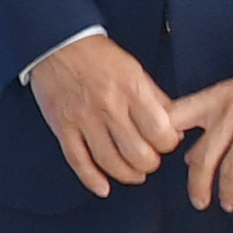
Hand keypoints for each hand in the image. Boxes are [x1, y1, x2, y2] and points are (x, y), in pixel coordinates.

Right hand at [28, 32, 181, 196]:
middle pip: (137, 153)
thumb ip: (157, 100)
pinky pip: (77, 160)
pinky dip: (91, 178)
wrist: (58, 44)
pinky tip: (103, 187)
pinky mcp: (62, 126)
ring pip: (109, 161)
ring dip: (126, 175)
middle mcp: (108, 106)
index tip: (165, 144)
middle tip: (149, 160)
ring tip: (133, 173)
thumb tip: (175, 129)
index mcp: (132, 90)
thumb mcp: (136, 71)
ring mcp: (83, 118)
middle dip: (149, 164)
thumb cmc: (100, 57)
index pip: (160, 133)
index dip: (168, 145)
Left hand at [170, 64, 232, 213]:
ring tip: (228, 204)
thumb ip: (210, 116)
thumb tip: (189, 155)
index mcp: (215, 98)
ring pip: (231, 169)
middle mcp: (230, 114)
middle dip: (197, 185)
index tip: (157, 161)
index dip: (160, 140)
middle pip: (202, 157)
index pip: (175, 118)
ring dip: (227, 192)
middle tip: (198, 202)